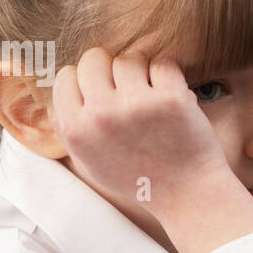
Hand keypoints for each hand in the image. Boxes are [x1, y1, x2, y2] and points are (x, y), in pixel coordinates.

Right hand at [52, 48, 243, 220]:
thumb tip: (68, 82)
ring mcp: (136, 105)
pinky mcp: (171, 98)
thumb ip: (74, 124)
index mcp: (76, 130)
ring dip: (141, 70)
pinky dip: (169, 74)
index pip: (66, 75)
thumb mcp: (90, 160)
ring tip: (150, 95)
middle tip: (127, 89)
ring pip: (129, 58)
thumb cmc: (138, 177)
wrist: (187, 194)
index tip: (102, 92)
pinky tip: (170, 94)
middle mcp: (101, 115)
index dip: (85, 80)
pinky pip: (163, 62)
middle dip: (110, 68)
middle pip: (94, 58)